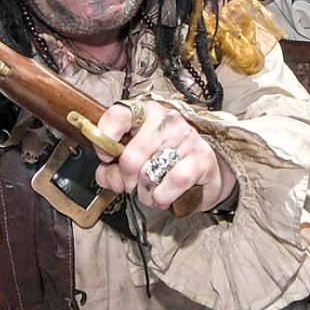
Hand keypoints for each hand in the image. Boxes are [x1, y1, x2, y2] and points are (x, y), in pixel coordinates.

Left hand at [94, 100, 236, 213]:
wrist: (204, 174)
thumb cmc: (164, 163)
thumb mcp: (133, 163)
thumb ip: (112, 170)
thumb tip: (107, 175)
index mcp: (146, 113)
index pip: (119, 115)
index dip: (106, 138)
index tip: (105, 156)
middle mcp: (167, 120)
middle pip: (130, 157)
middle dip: (127, 181)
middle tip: (133, 186)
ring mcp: (187, 137)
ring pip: (149, 173)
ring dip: (146, 193)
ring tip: (151, 192)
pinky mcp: (202, 157)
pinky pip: (173, 181)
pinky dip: (164, 196)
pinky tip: (165, 195)